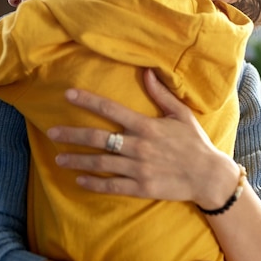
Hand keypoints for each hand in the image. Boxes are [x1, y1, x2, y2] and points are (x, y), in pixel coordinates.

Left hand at [47, 69, 238, 207]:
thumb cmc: (194, 142)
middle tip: (51, 133)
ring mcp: (138, 169)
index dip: (87, 101)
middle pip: (98, 138)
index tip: (68, 95)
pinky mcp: (140, 188)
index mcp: (146, 126)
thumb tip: (146, 72)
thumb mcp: (180, 114)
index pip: (111, 110)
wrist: (208, 176)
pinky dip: (93, 183)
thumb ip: (161, 94)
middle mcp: (138, 146)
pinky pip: (111, 186)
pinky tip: (79, 180)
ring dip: (77, 160)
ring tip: (59, 158)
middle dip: (72, 135)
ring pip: (100, 163)